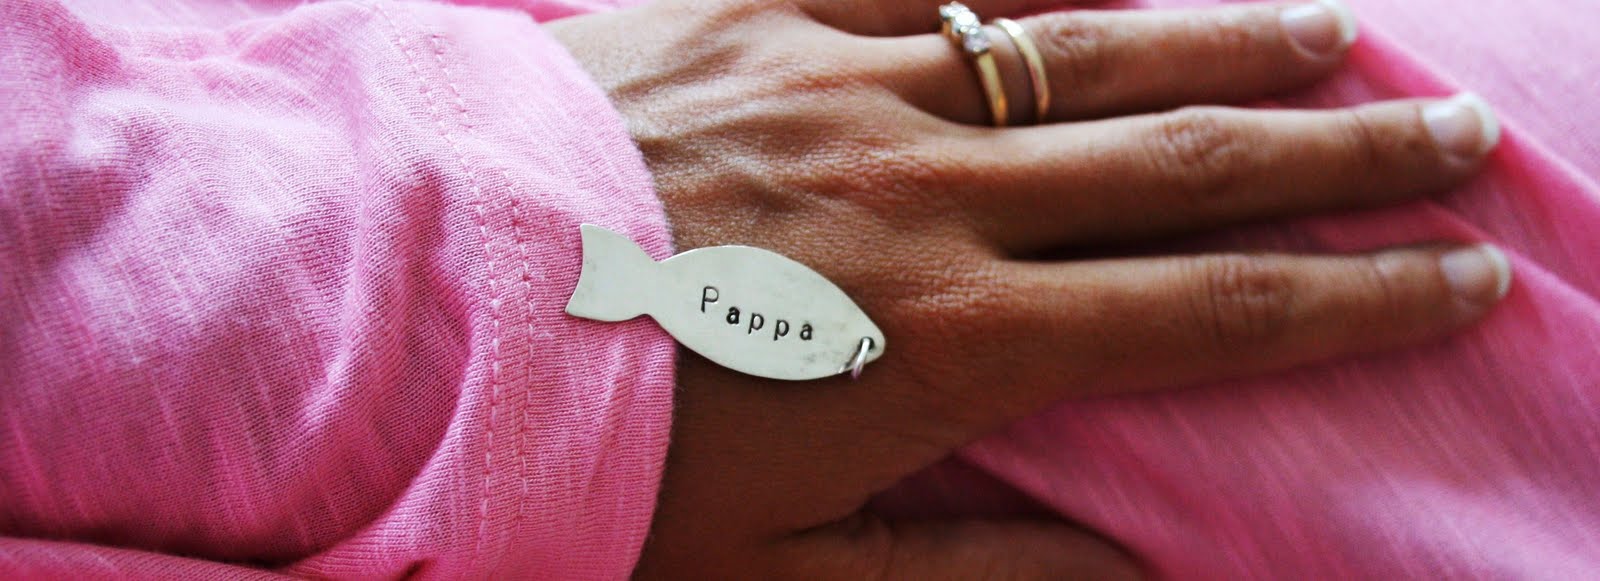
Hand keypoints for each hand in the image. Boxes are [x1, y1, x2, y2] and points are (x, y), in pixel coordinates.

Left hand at [550, 0, 1506, 576]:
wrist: (398, 322)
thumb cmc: (580, 462)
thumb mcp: (769, 578)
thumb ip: (965, 572)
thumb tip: (1136, 570)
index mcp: (943, 342)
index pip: (1208, 312)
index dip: (1355, 296)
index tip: (1464, 275)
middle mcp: (923, 194)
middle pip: (1182, 155)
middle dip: (1340, 144)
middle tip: (1460, 126)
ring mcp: (837, 82)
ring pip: (1074, 40)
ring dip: (1217, 28)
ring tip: (1332, 18)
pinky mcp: (748, 8)